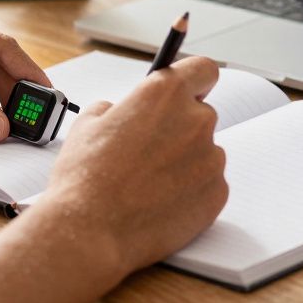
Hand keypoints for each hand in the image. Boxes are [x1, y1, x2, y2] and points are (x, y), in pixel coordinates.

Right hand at [36, 56, 228, 270]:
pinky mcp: (217, 192)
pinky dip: (191, 191)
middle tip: (149, 153)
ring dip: (185, 162)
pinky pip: (209, 183)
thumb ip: (117, 108)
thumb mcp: (88, 124)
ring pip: (204, 152)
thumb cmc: (85, 178)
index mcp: (165, 94)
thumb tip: (124, 113)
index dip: (195, 81)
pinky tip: (160, 203)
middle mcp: (196, 120)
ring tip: (149, 185)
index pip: (203, 70)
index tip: (190, 91)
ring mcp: (211, 158)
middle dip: (179, 130)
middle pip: (200, 115)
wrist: (91, 232)